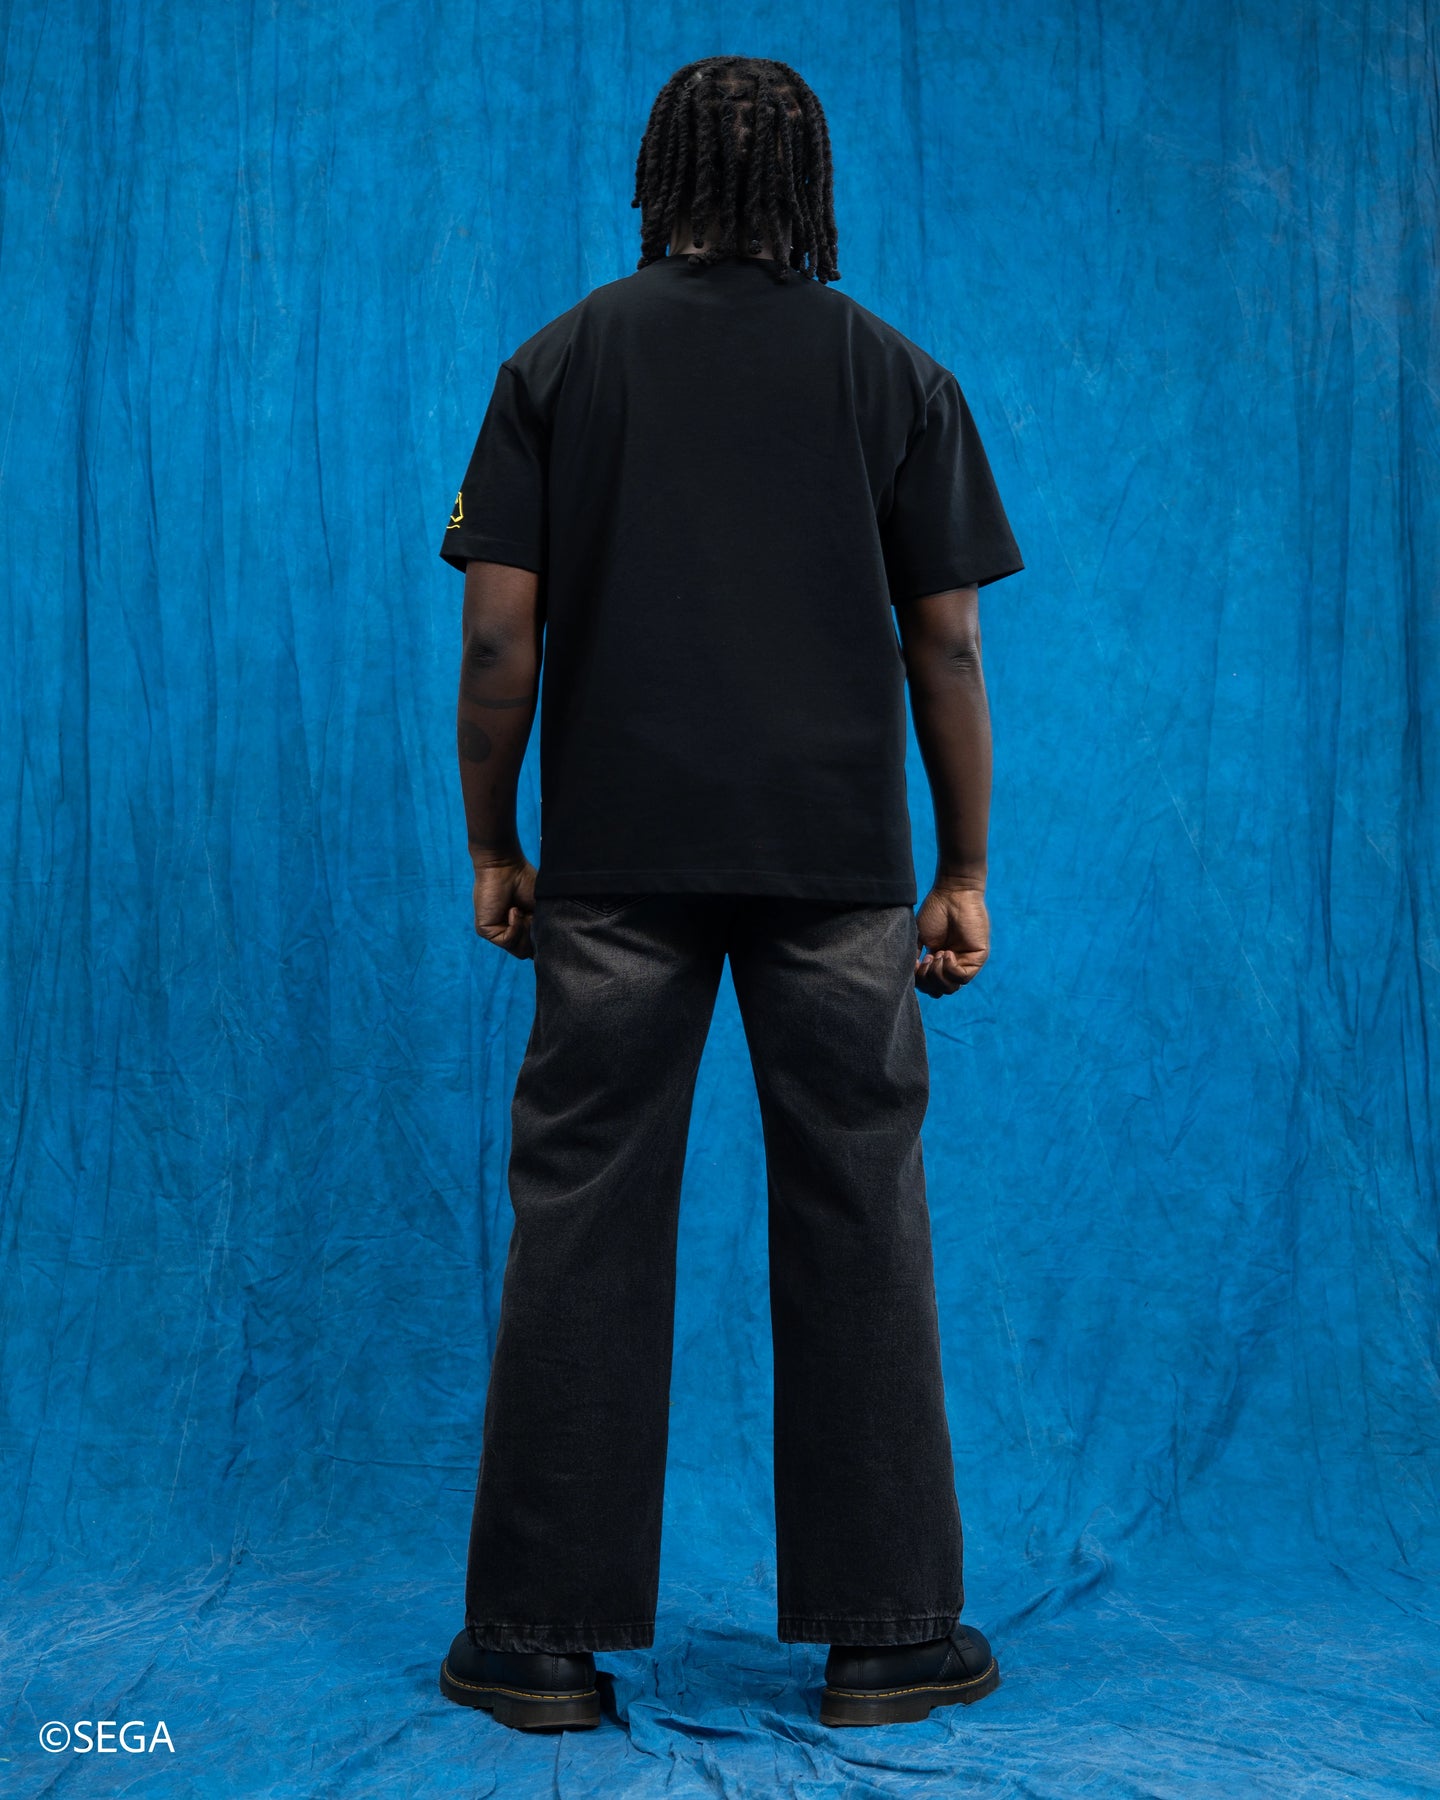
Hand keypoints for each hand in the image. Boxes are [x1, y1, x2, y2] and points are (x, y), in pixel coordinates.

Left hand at [471, 855, 536, 958]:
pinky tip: (513, 910)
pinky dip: (514, 926)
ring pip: (518, 950)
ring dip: (525, 931)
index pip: (534, 948)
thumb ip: (540, 931)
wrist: (505, 866)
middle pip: (528, 952)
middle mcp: (508, 932)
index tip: (547, 926)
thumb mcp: (540, 910)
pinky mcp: (485, 930)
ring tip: (523, 910)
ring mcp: (496, 932)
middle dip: (535, 935)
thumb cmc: (525, 882)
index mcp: (521, 928)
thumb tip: (543, 951)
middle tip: (532, 913)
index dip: (543, 942)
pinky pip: (507, 941)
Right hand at [914, 882, 988, 996]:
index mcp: (941, 961)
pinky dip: (950, 969)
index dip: (921, 980)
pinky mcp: (978, 958)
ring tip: (936, 955)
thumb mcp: (920, 939)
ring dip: (938, 975)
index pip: (931, 985)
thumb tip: (910, 979)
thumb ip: (915, 960)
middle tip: (927, 959)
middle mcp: (954, 964)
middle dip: (928, 980)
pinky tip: (946, 953)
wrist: (951, 894)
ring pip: (951, 988)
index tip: (917, 961)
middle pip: (940, 990)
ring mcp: (966, 962)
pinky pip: (963, 978)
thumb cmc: (935, 911)